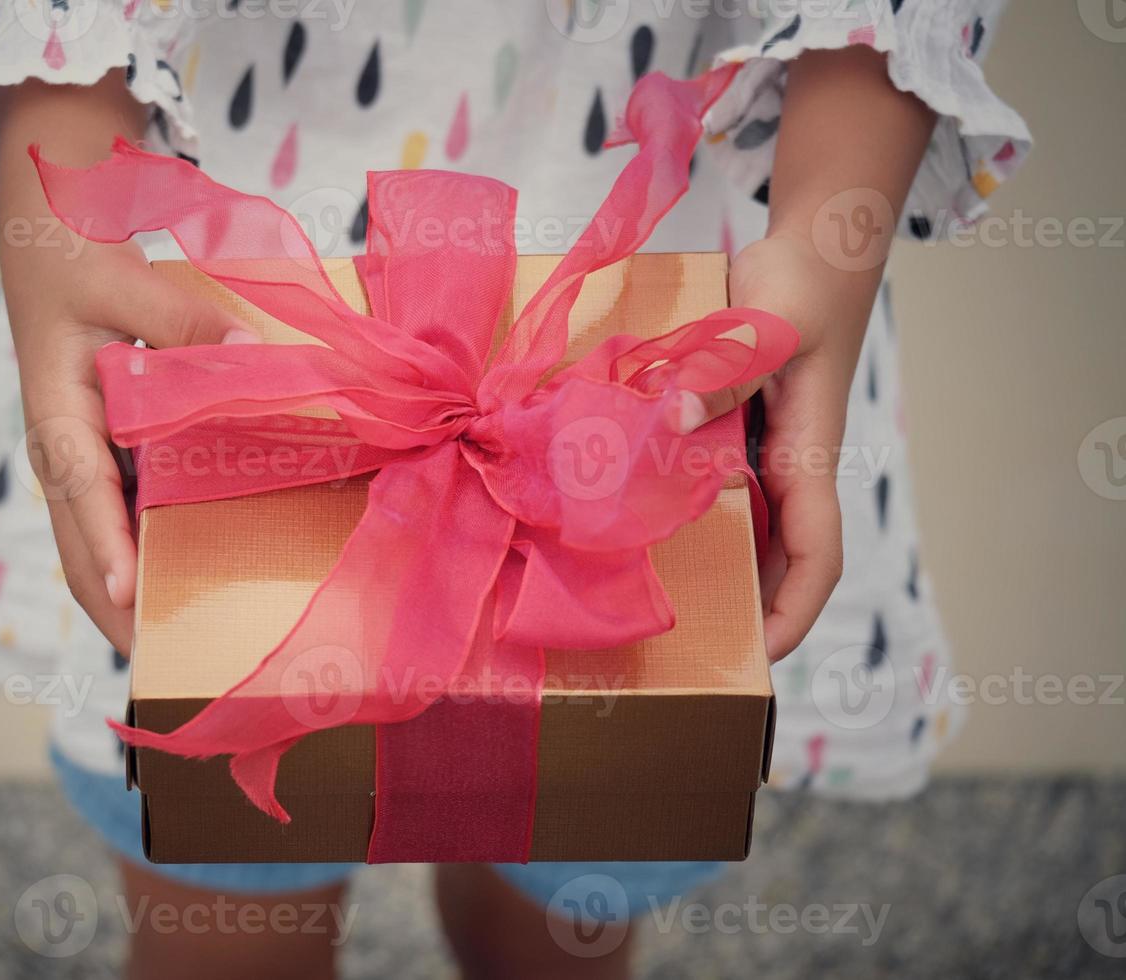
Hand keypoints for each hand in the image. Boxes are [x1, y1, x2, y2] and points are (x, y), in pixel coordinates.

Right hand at [4, 239, 258, 652]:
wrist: (47, 235)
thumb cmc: (74, 254)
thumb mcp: (126, 278)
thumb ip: (185, 323)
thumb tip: (252, 360)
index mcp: (57, 413)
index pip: (79, 492)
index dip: (104, 550)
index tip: (131, 602)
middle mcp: (62, 450)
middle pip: (80, 550)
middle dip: (118, 612)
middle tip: (168, 667)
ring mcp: (79, 458)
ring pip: (97, 546)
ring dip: (131, 597)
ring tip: (182, 647)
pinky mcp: (101, 454)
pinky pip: (120, 518)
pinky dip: (146, 556)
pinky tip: (192, 578)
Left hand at [689, 232, 871, 660]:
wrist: (814, 244)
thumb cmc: (806, 283)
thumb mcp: (769, 325)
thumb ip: (724, 372)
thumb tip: (672, 418)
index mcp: (808, 456)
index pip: (816, 557)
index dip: (794, 612)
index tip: (761, 655)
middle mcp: (784, 464)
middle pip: (773, 558)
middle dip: (741, 608)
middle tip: (683, 648)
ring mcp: (758, 448)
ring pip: (738, 525)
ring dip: (707, 562)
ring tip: (648, 601)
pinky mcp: (731, 424)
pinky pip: (704, 479)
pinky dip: (677, 504)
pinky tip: (629, 515)